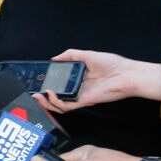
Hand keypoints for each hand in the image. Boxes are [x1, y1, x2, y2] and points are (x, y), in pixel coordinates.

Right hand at [31, 49, 160, 114]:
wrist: (126, 75)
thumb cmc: (113, 65)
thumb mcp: (87, 55)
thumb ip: (70, 55)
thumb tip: (55, 57)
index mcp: (79, 78)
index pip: (60, 84)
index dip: (49, 83)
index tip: (39, 80)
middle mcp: (78, 89)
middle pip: (57, 96)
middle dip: (44, 97)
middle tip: (34, 93)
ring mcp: (80, 96)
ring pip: (59, 105)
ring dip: (46, 102)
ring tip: (38, 96)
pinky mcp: (84, 101)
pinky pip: (66, 106)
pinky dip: (56, 101)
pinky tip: (50, 93)